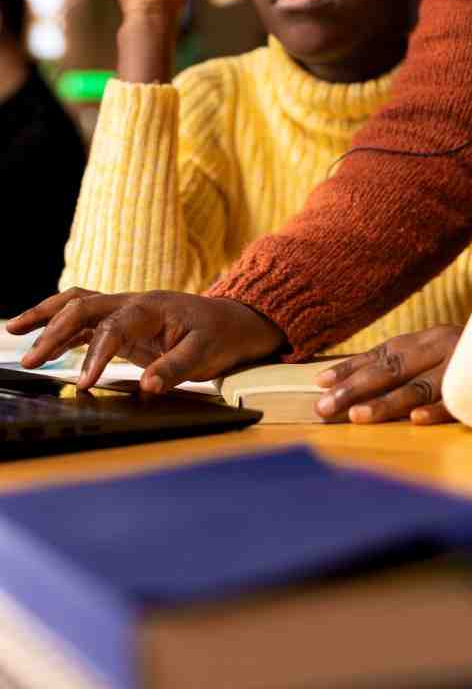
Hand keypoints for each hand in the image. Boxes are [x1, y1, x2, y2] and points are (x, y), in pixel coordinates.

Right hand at [6, 289, 285, 391]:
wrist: (232, 320)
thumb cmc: (220, 334)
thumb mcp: (206, 354)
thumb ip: (175, 369)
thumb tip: (147, 386)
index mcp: (150, 307)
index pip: (113, 328)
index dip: (96, 355)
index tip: (84, 384)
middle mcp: (132, 302)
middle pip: (83, 308)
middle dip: (53, 331)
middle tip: (30, 359)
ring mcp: (124, 310)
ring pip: (77, 305)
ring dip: (46, 316)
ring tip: (13, 329)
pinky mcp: (121, 322)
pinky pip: (84, 318)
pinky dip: (59, 325)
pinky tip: (38, 338)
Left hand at [314, 326, 462, 424]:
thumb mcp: (440, 349)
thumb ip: (407, 360)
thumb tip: (357, 379)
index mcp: (429, 339)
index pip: (382, 354)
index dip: (350, 367)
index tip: (318, 383)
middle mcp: (442, 347)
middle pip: (391, 370)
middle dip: (354, 389)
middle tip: (324, 409)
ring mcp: (462, 366)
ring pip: (418, 387)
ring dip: (387, 403)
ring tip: (358, 417)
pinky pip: (458, 399)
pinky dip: (438, 408)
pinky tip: (417, 419)